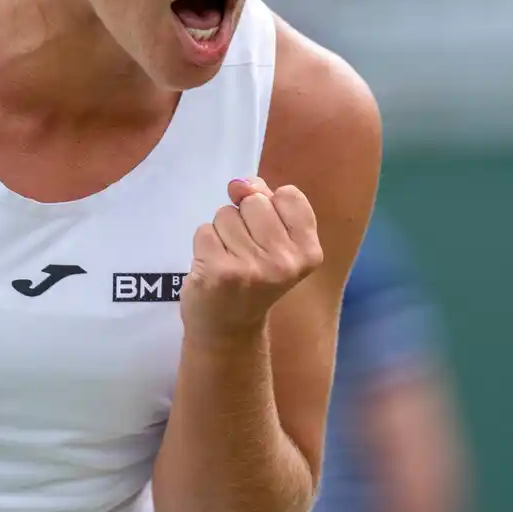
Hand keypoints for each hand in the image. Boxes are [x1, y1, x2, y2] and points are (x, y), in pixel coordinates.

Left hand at [182, 177, 323, 342]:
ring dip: (221, 231)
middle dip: (242, 218)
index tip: (266, 233)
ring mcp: (252, 267)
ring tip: (228, 258)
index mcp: (308, 251)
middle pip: (254, 201)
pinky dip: (204, 243)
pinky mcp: (219, 271)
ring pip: (226, 214)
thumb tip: (240, 183)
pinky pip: (204, 230)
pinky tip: (212, 265)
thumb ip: (264, 202)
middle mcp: (285, 260)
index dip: (270, 205)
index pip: (288, 195)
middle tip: (244, 250)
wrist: (229, 327)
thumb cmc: (253, 278)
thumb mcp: (274, 242)